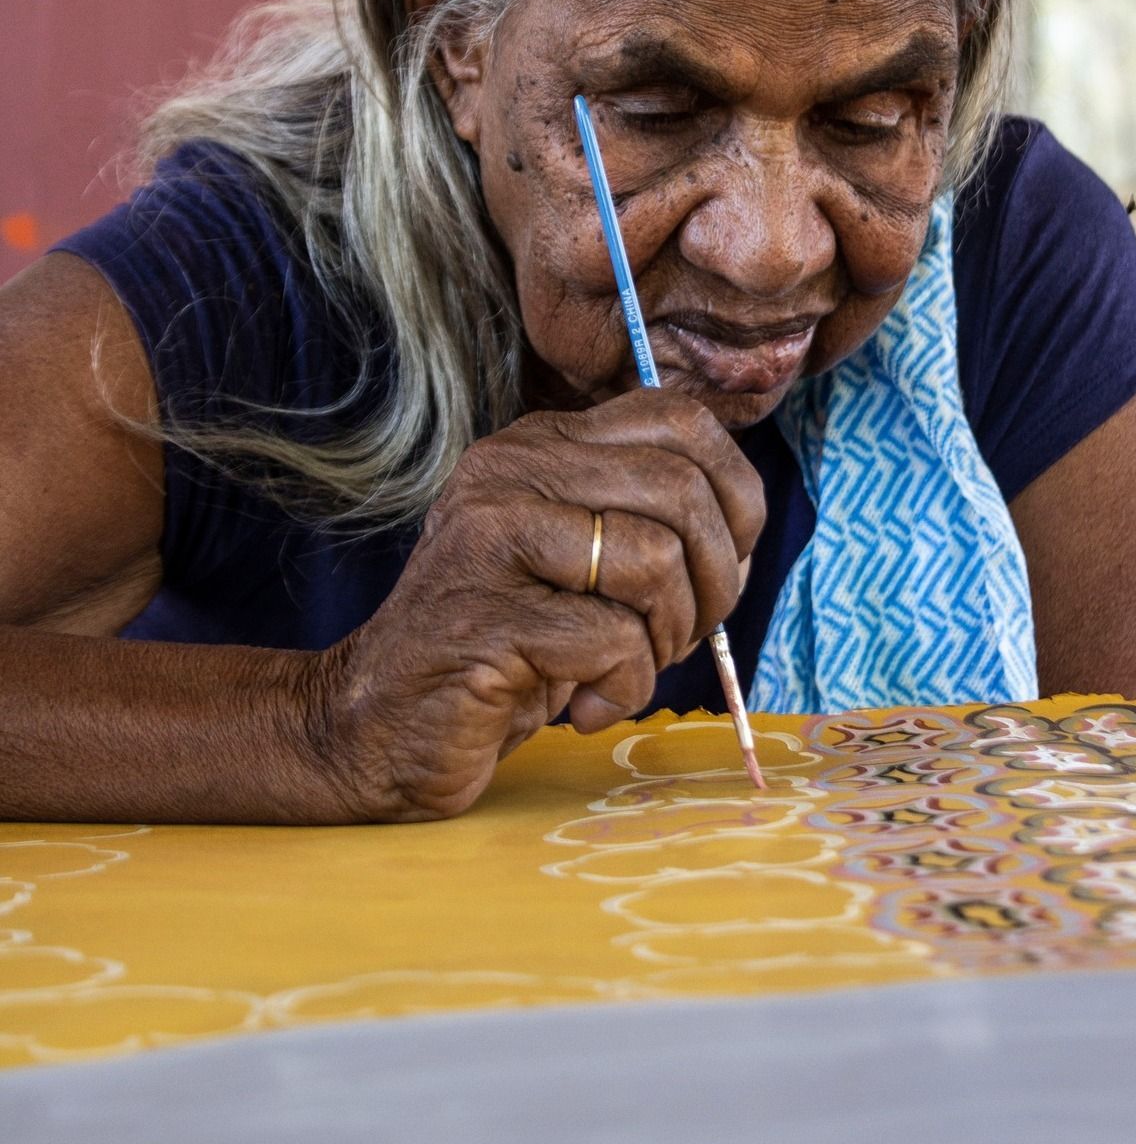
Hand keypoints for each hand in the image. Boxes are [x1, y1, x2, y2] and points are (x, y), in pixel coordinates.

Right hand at [316, 390, 765, 820]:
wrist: (383, 724)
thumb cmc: (507, 648)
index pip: (678, 419)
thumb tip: (743, 529)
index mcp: (542, 444)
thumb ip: (645, 518)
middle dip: (715, 581)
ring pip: (654, 561)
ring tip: (622, 671)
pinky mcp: (486, 616)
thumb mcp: (581, 562)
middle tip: (682, 637)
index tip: (729, 562)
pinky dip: (622, 688)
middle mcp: (511, 471)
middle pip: (681, 491)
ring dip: (666, 640)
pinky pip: (614, 641)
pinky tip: (580, 705)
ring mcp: (490, 537)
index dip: (735, 494)